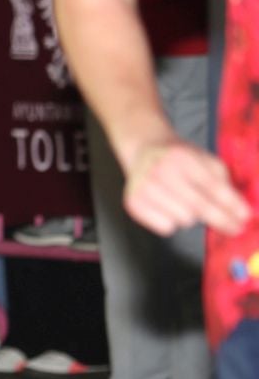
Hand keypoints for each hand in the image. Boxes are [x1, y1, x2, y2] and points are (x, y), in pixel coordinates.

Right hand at [125, 138, 250, 236]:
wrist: (144, 150)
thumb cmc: (180, 159)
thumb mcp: (205, 160)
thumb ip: (223, 183)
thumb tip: (241, 213)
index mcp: (181, 157)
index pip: (212, 187)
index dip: (232, 205)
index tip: (245, 218)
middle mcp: (159, 171)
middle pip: (199, 207)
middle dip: (222, 220)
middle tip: (235, 228)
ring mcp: (144, 187)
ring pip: (183, 220)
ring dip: (192, 217)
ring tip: (186, 203)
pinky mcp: (133, 203)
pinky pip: (165, 228)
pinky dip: (172, 222)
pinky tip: (169, 208)